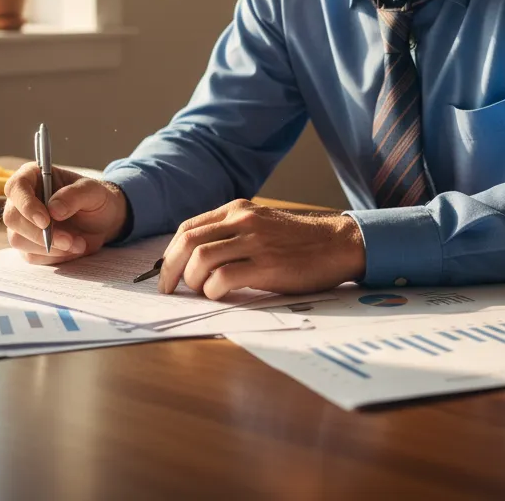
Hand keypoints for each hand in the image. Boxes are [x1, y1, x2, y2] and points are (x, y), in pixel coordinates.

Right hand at [3, 163, 128, 264]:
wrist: (102, 222)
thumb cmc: (95, 199)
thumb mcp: (93, 191)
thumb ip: (74, 195)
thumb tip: (53, 209)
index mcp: (34, 176)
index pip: (16, 186)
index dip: (26, 204)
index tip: (45, 220)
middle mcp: (22, 200)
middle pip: (12, 217)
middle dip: (40, 233)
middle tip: (68, 239)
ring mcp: (22, 223)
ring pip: (18, 239)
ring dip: (50, 246)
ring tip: (77, 243)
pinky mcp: (27, 244)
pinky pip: (30, 255)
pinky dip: (53, 255)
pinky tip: (71, 248)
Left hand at [157, 200, 365, 298]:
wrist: (336, 244)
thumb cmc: (298, 241)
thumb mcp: (261, 224)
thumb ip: (232, 233)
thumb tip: (195, 259)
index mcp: (238, 209)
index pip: (188, 227)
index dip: (171, 253)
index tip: (168, 272)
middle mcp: (243, 220)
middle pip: (188, 242)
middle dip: (170, 270)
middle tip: (169, 289)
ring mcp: (255, 241)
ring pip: (201, 259)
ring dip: (193, 281)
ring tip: (203, 292)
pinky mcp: (267, 265)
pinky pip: (224, 278)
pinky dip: (214, 291)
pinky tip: (221, 295)